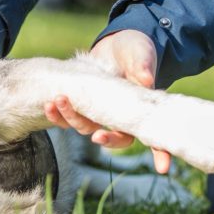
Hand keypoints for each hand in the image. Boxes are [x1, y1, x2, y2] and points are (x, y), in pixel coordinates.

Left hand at [44, 29, 173, 173]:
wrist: (114, 45)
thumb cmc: (134, 52)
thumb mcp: (141, 54)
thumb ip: (143, 66)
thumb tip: (145, 79)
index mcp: (143, 110)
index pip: (156, 135)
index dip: (161, 153)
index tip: (163, 167)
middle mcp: (122, 118)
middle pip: (118, 139)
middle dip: (108, 140)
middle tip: (98, 137)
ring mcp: (100, 115)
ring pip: (88, 128)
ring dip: (73, 119)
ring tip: (60, 102)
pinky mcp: (82, 107)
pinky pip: (69, 118)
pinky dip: (58, 114)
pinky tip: (50, 104)